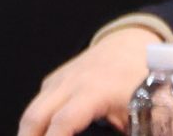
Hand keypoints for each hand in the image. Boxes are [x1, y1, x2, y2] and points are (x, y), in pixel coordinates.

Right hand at [17, 26, 156, 135]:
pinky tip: (44, 134)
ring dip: (29, 132)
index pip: (64, 121)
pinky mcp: (55, 79)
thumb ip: (135, 130)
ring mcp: (60, 79)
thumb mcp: (142, 111)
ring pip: (33, 110)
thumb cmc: (137, 79)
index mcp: (95, 91)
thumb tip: (143, 133)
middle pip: (35, 116)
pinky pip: (39, 102)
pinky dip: (36, 121)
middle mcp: (71, 82)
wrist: (129, 46)